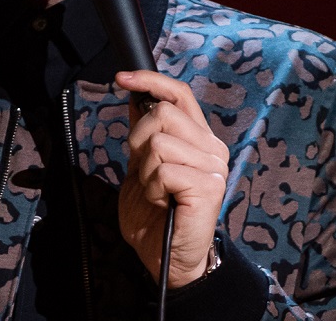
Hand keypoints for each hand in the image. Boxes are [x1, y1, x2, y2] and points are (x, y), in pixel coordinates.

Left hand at [115, 70, 229, 288]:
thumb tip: (134, 94)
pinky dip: (152, 187)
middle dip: (138, 140)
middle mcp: (211, 148)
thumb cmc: (155, 214)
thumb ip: (144, 132)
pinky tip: (162, 202)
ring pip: (159, 141)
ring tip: (156, 191)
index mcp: (198, 138)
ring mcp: (213, 167)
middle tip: (145, 170)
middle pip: (163, 113)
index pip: (180, 94)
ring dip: (145, 170)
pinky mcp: (209, 187)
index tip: (121, 78)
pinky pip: (164, 170)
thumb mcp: (142, 164)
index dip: (150, 80)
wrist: (164, 257)